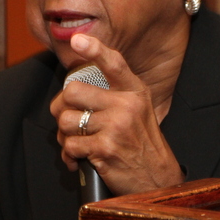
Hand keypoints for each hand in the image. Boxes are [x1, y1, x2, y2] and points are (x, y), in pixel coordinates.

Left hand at [50, 34, 184, 195]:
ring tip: (78, 142)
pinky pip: (70, 146)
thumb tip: (74, 88)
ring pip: (66, 121)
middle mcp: (126, 105)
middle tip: (68, 119)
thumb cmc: (142, 143)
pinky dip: (70, 156)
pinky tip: (80, 159)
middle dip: (61, 108)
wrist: (158, 179)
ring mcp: (115, 127)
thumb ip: (114, 94)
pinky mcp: (104, 148)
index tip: (77, 40)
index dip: (94, 49)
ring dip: (65, 136)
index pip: (113, 63)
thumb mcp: (138, 110)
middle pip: (72, 92)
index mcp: (134, 91)